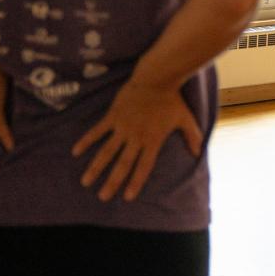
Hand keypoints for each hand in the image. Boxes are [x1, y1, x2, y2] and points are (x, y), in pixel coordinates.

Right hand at [72, 80, 202, 201]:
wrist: (157, 78)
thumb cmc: (172, 100)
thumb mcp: (185, 119)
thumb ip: (192, 136)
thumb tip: (199, 152)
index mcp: (152, 141)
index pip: (143, 166)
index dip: (136, 182)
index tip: (127, 197)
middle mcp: (136, 137)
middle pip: (122, 164)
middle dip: (112, 182)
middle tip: (102, 197)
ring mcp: (122, 127)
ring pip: (107, 152)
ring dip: (96, 167)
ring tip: (86, 182)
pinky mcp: (113, 116)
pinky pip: (97, 131)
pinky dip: (86, 141)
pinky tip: (75, 152)